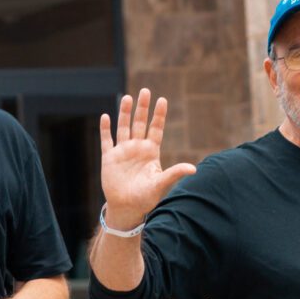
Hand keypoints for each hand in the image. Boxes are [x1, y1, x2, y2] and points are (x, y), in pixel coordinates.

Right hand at [98, 90, 194, 226]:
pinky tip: (105, 117)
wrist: (127, 208)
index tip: (162, 100)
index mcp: (151, 151)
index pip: (156, 129)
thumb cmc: (146, 197)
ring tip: (127, 98)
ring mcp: (122, 151)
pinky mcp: (109, 158)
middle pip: (140, 123)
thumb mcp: (161, 183)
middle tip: (145, 91)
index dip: (159, 115)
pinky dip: (105, 129)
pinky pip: (106, 140)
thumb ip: (175, 173)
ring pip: (123, 127)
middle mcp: (137, 148)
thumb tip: (194, 169)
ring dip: (124, 113)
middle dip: (142, 108)